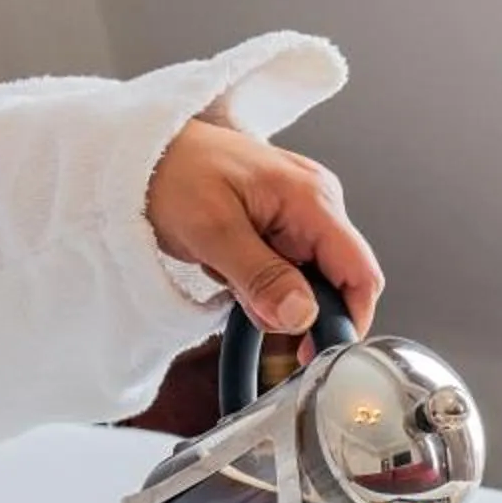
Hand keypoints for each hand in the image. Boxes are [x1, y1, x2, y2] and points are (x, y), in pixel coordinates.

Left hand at [146, 124, 382, 337]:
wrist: (141, 149)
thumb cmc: (171, 172)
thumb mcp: (212, 232)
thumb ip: (261, 276)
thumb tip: (303, 315)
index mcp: (311, 198)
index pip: (360, 273)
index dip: (347, 321)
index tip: (314, 353)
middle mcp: (316, 202)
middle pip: (334, 281)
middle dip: (293, 306)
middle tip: (244, 301)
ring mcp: (300, 210)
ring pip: (307, 278)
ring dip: (268, 292)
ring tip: (224, 269)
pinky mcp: (280, 219)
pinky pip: (285, 266)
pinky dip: (257, 278)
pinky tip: (227, 263)